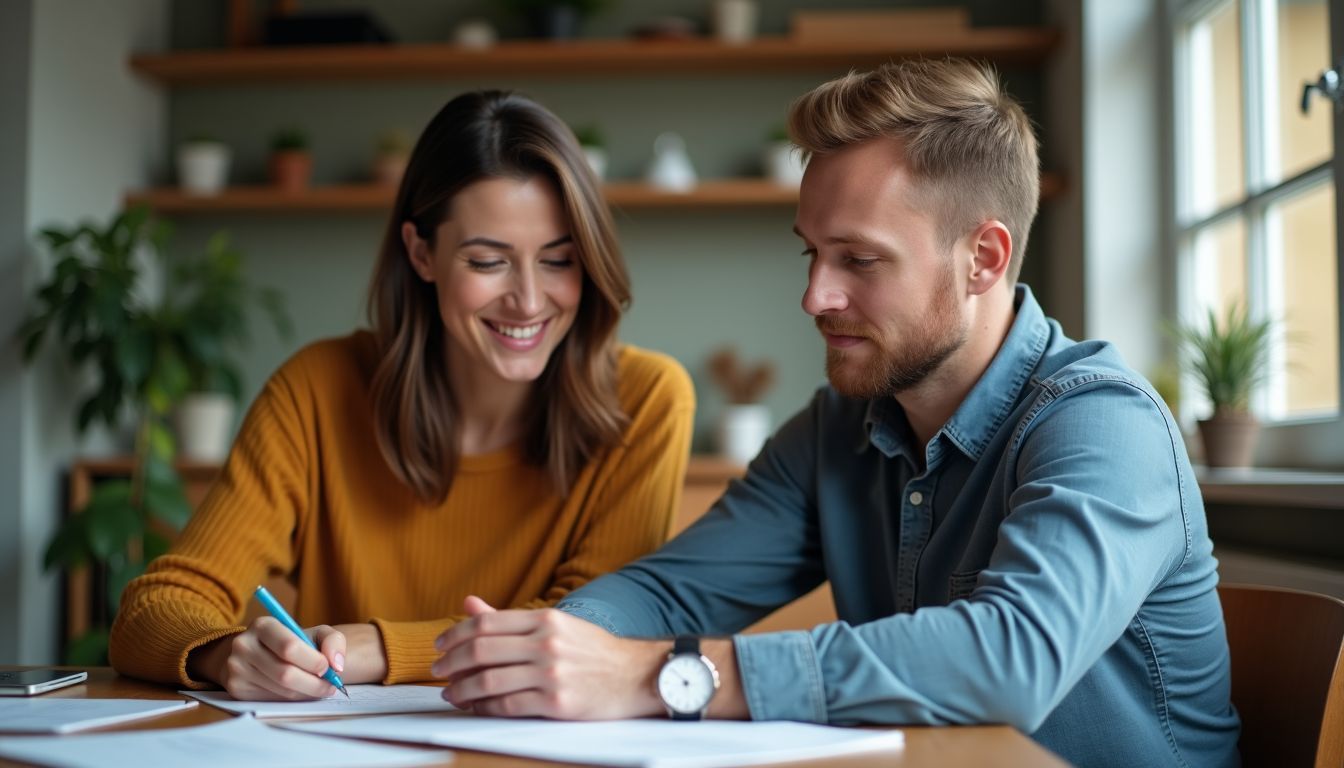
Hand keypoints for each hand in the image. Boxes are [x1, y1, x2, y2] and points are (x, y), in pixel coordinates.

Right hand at [189, 616, 345, 700]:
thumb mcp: (312, 633)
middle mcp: (244, 645)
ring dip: (306, 693)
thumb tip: (336, 664)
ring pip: (280, 690)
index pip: (289, 647)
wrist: (251, 652)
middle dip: (314, 684)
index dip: (313, 661)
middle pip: (285, 673)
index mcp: (263, 625)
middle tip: (331, 686)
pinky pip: (271, 700)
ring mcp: (236, 669)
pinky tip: (300, 692)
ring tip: (319, 689)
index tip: (328, 668)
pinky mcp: (236, 689)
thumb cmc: (289, 642)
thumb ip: (332, 641)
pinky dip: (292, 699)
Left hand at [431, 596, 666, 718]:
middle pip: (481, 650)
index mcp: (546, 620)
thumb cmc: (596, 651)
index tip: (440, 645)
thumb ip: (510, 619)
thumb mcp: (557, 625)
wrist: (639, 675)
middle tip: (437, 670)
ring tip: (451, 693)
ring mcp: (552, 674)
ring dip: (461, 689)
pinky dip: (484, 708)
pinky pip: (508, 706)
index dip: (455, 634)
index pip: (486, 623)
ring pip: (489, 681)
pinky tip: (476, 708)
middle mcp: (547, 643)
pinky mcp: (557, 704)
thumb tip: (469, 604)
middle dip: (450, 662)